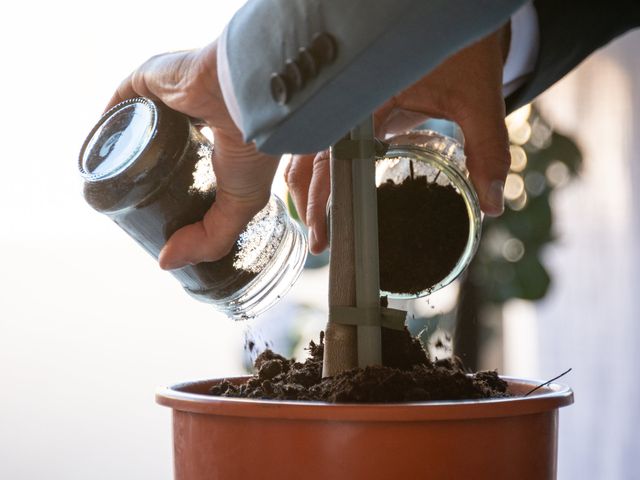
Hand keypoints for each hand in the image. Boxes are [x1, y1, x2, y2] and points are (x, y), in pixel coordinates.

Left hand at [104, 43, 278, 269]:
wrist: (252, 99)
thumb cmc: (255, 149)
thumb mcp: (241, 205)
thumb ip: (210, 239)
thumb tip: (167, 262)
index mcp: (224, 137)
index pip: (191, 162)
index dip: (174, 187)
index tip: (161, 212)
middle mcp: (197, 114)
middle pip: (160, 148)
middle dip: (146, 173)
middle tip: (135, 203)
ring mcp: (172, 95)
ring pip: (139, 127)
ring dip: (125, 151)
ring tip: (112, 183)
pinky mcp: (149, 78)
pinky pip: (119, 105)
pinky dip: (107, 127)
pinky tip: (100, 154)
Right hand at [286, 26, 511, 253]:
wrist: (453, 12)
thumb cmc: (461, 44)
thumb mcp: (477, 97)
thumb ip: (486, 148)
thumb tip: (492, 204)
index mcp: (363, 96)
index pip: (330, 158)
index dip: (321, 199)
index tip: (323, 234)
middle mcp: (346, 100)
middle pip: (307, 157)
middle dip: (309, 202)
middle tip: (321, 243)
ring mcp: (346, 102)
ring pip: (307, 149)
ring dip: (309, 187)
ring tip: (320, 225)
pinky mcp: (355, 105)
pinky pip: (325, 140)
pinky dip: (321, 169)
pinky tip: (330, 193)